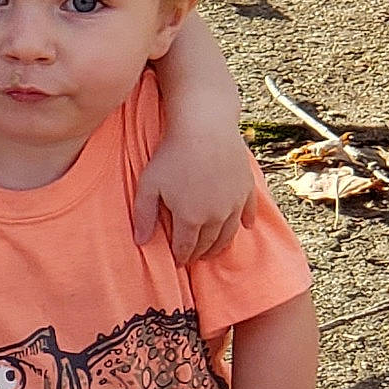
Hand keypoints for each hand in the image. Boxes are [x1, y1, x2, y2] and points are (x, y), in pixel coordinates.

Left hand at [133, 130, 255, 263]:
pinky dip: (246, 221)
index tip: (178, 262)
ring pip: (229, 233)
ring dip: (221, 245)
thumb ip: (143, 216)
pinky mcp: (247, 188)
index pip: (186, 248)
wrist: (204, 126)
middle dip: (200, 253)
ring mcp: (234, 203)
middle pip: (208, 243)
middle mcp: (216, 216)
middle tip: (194, 258)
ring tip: (214, 250)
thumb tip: (140, 242)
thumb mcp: (149, 185)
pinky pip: (249, 211)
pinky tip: (245, 227)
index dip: (181, 257)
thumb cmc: (172, 154)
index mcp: (190, 219)